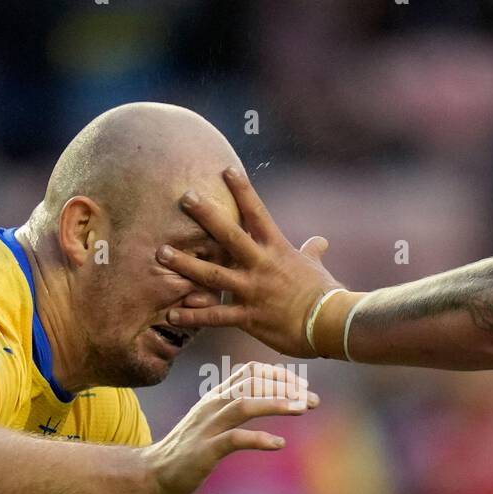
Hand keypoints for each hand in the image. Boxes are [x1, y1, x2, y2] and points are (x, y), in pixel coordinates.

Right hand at [144, 362, 318, 493]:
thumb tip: (266, 398)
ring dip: (276, 404)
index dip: (279, 375)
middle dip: (286, 388)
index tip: (302, 387)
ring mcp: (208, 427)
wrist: (153, 473)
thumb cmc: (188, 449)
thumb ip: (234, 407)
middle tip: (313, 400)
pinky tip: (279, 444)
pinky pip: (235, 440)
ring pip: (244, 405)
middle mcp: (212, 406)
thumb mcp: (212, 421)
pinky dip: (259, 439)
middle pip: (252, 384)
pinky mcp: (205, 451)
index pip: (250, 372)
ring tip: (302, 409)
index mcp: (215, 397)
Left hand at [157, 168, 345, 357]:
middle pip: (229, 235)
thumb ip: (312, 252)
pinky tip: (173, 314)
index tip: (227, 170)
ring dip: (185, 264)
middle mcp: (261, 265)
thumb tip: (319, 241)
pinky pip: (216, 316)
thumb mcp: (317, 268)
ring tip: (161, 253)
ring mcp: (253, 291)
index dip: (243, 191)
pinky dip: (194, 316)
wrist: (331, 323)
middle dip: (206, 215)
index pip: (258, 213)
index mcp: (278, 249)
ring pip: (213, 275)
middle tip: (184, 196)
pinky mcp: (249, 317)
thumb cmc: (326, 294)